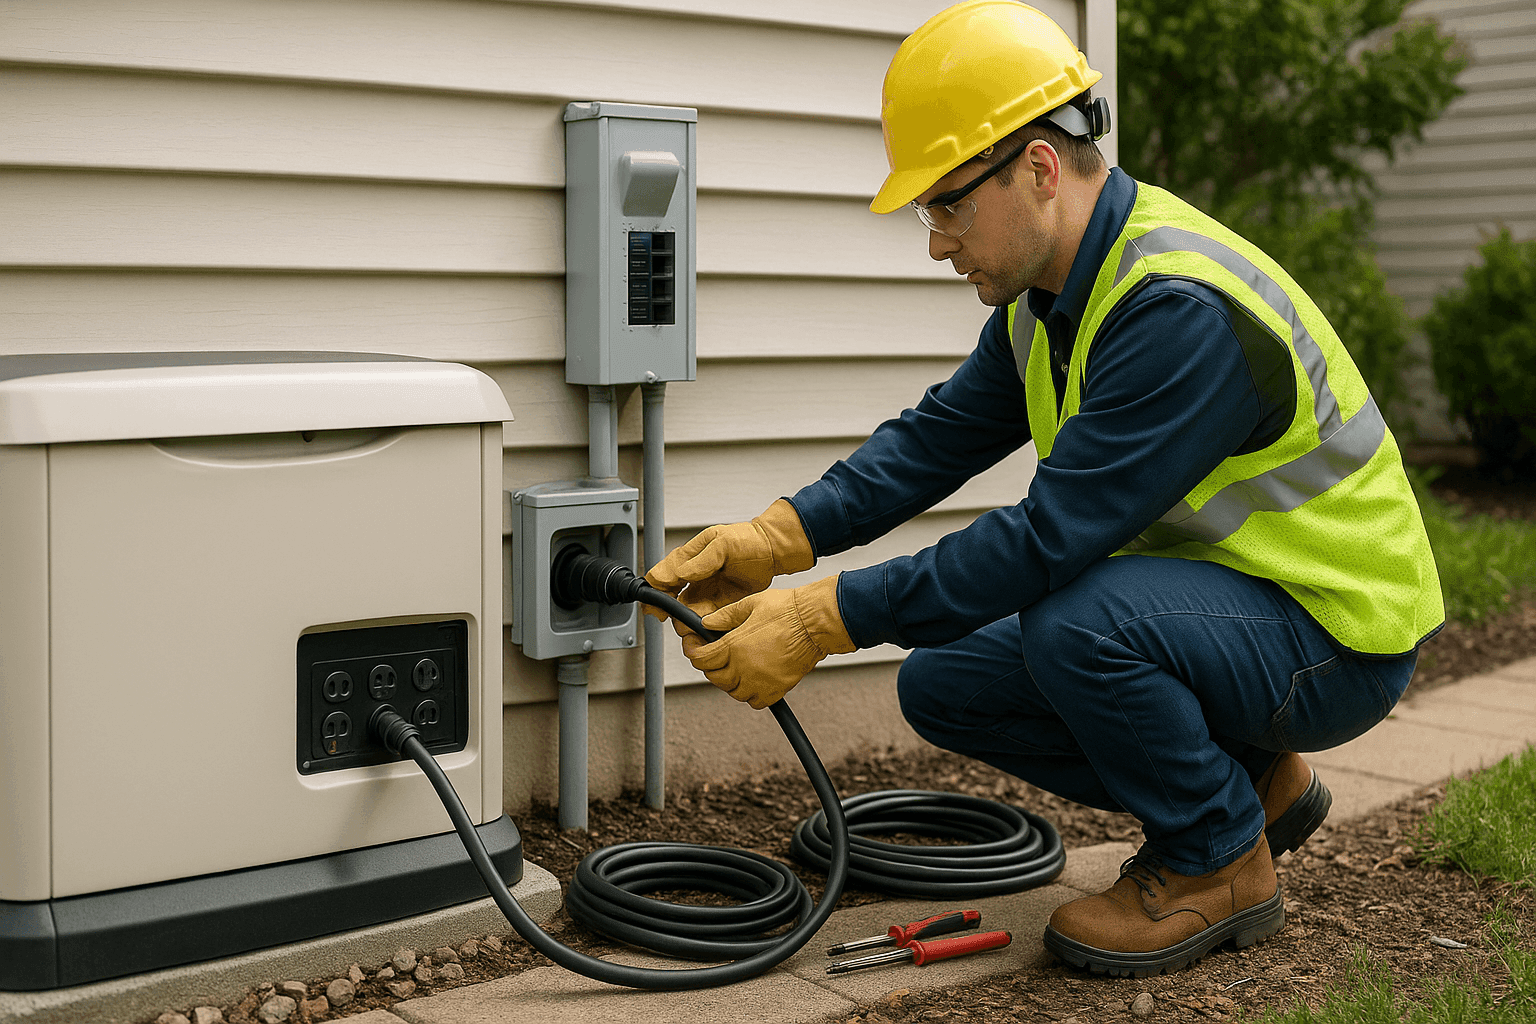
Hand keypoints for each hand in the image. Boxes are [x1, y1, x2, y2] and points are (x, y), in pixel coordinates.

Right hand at [644, 499, 813, 620]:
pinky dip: (702, 624)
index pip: (660, 576)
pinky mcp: (718, 604)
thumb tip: (680, 573)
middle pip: (668, 598)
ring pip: (684, 611)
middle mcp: (692, 576)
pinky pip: (704, 617)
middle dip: (667, 611)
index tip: (657, 604)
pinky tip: (705, 626)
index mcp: (688, 558)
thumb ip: (700, 560)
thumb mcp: (722, 543)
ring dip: (685, 620)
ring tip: (692, 625)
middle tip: (673, 618)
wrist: (771, 551)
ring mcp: (704, 591)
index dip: (654, 591)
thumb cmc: (748, 540)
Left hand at [680, 575, 855, 709]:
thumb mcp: (750, 604)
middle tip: (716, 655)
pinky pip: (756, 702)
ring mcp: (761, 681)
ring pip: (733, 692)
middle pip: (715, 677)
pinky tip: (753, 680)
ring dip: (730, 682)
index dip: (694, 651)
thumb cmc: (789, 611)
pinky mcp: (777, 689)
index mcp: (734, 645)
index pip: (701, 658)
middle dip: (712, 666)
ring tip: (736, 667)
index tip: (695, 647)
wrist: (816, 623)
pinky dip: (751, 694)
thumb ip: (725, 616)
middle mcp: (745, 667)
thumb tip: (707, 623)